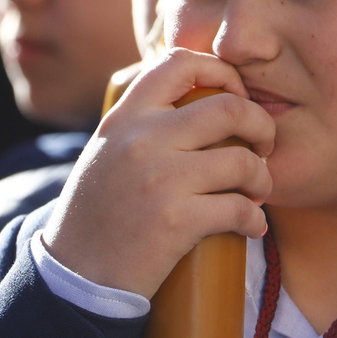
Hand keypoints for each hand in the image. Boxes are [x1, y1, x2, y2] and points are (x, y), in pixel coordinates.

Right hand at [42, 48, 274, 298]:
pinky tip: (252, 226)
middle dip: (262, 126)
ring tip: (257, 192)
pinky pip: (240, 209)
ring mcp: (160, 179)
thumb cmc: (98, 214)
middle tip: (263, 147)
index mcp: (126, 116)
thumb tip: (196, 95)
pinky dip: (256, 220)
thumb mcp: (108, 150)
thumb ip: (142, 121)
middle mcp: (142, 139)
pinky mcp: (176, 221)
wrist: (73, 276)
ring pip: (243, 161)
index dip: (222, 72)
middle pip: (230, 108)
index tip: (237, 98)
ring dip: (263, 179)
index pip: (180, 61)